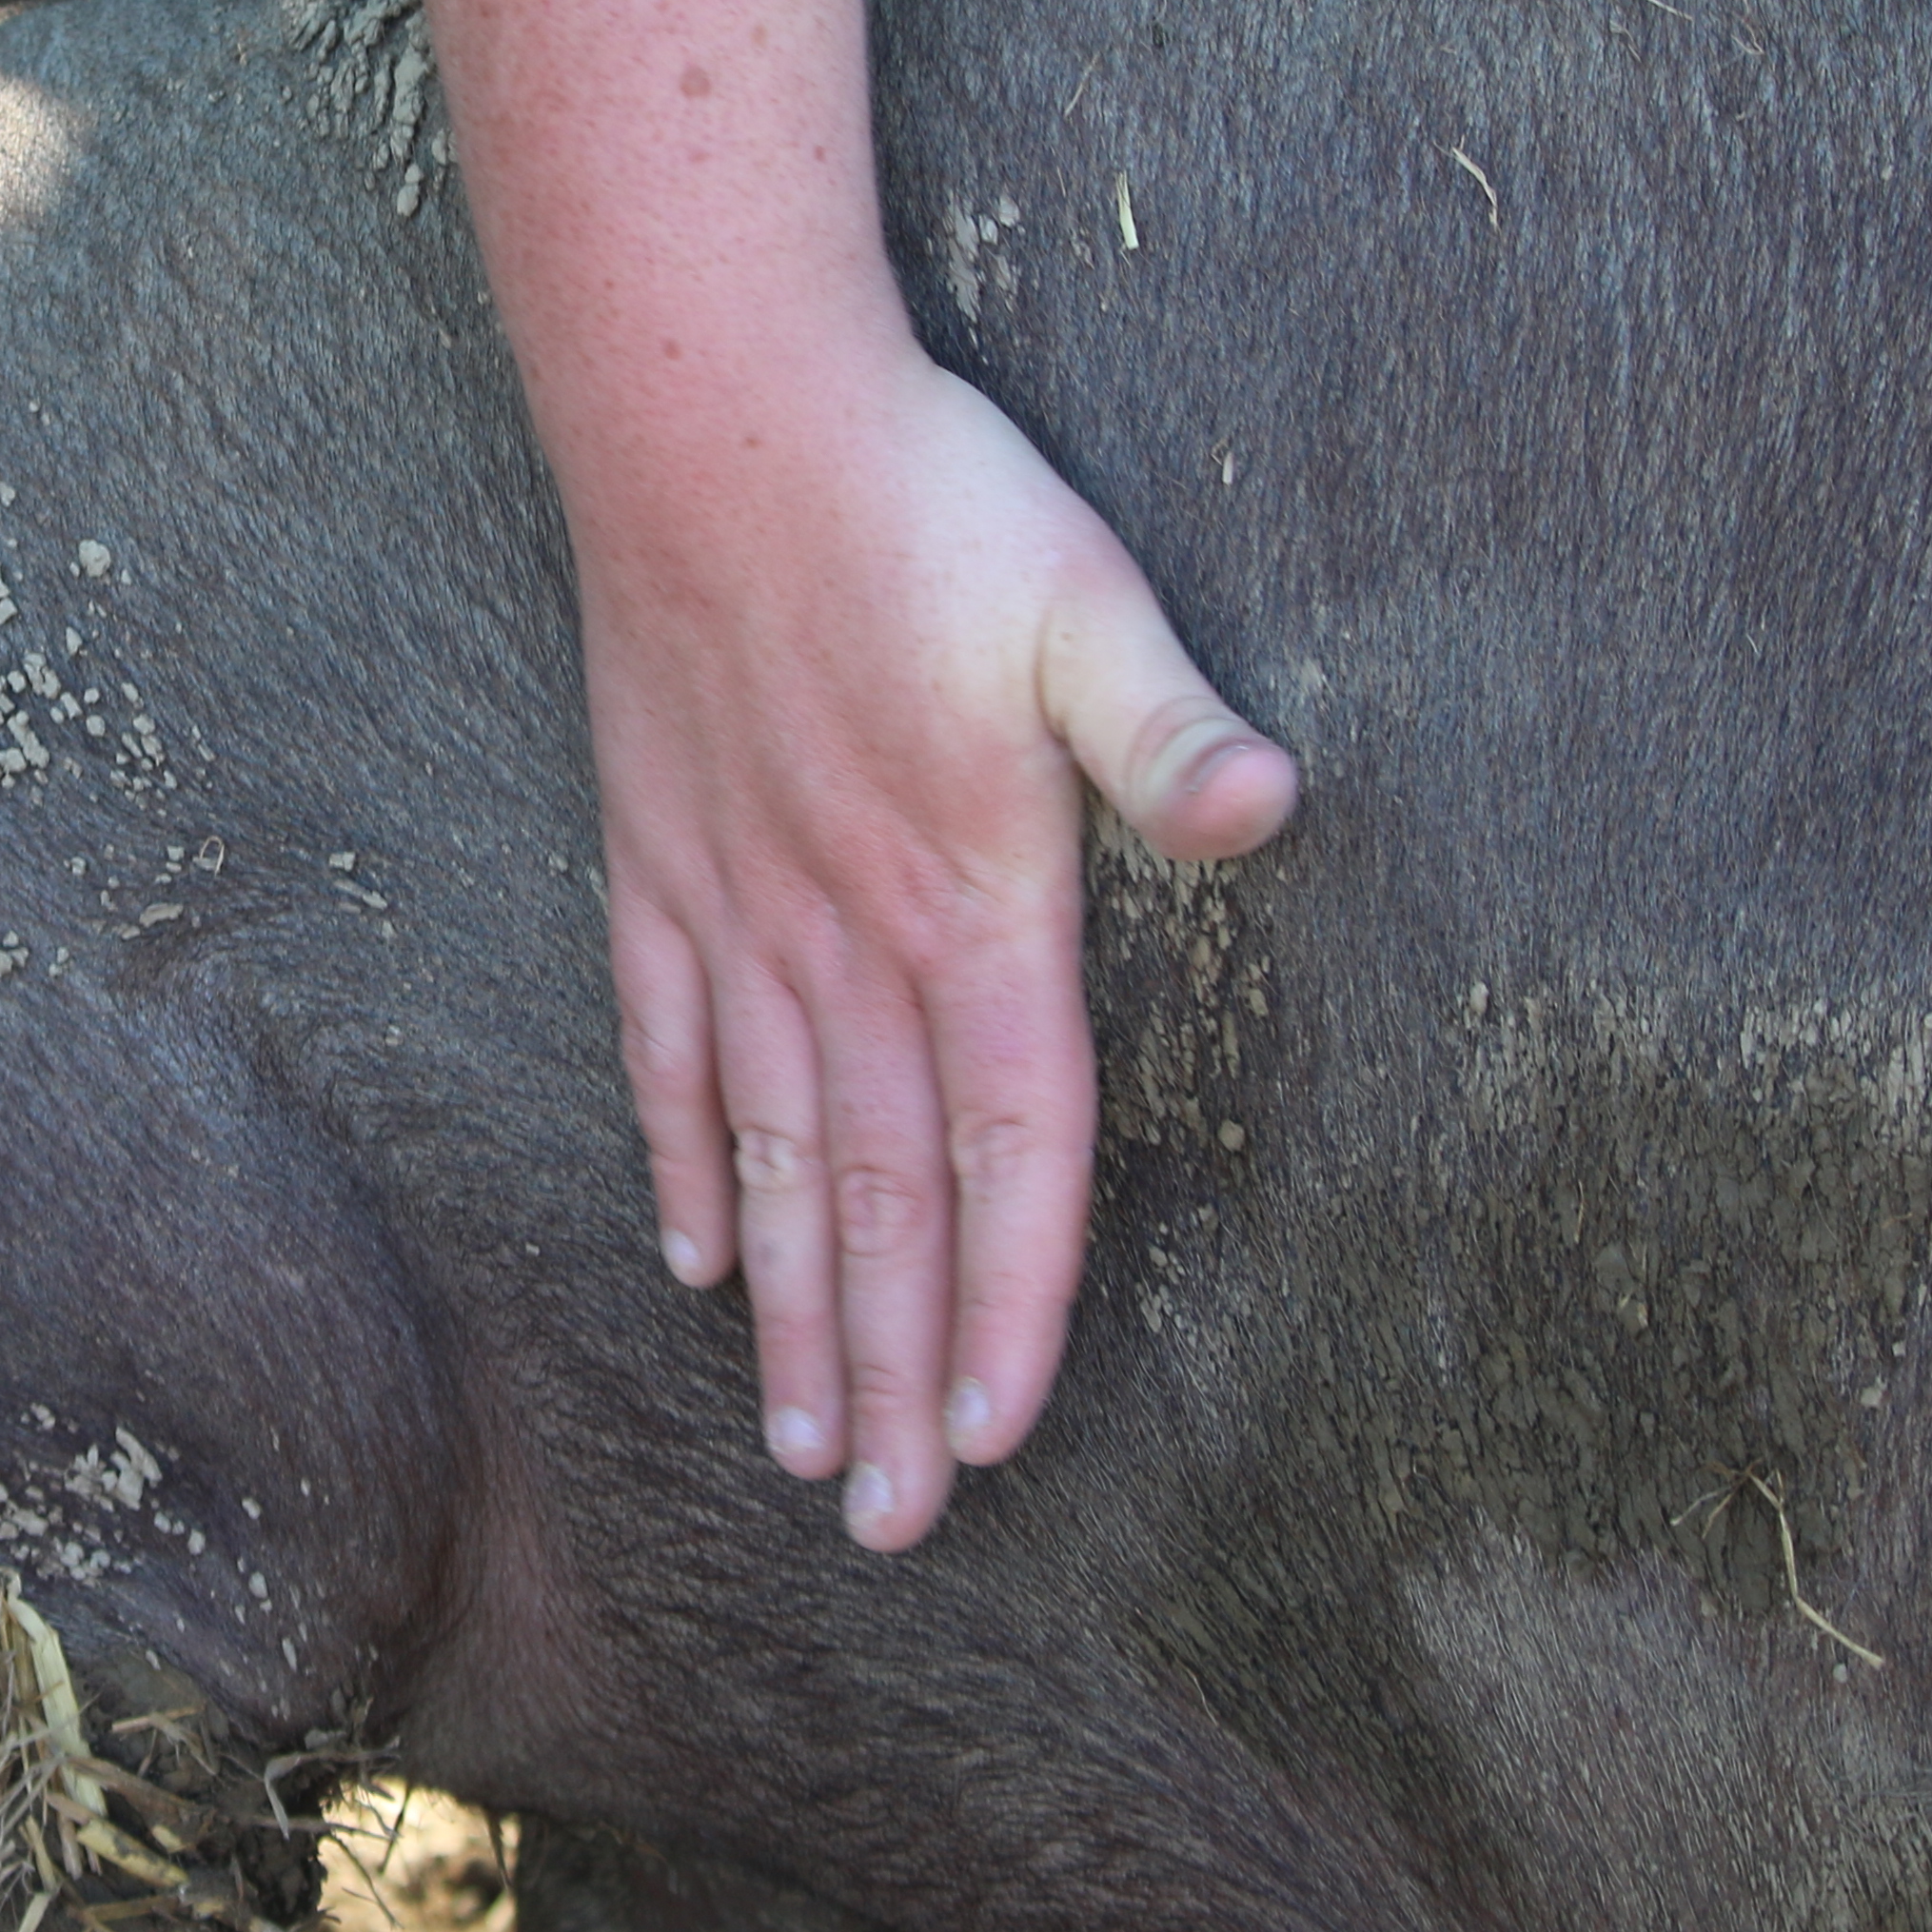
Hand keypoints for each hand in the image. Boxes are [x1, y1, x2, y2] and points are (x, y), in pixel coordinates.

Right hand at [569, 317, 1295, 1549]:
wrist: (707, 409)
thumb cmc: (920, 496)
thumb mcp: (1084, 594)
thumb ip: (1165, 727)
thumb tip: (1271, 813)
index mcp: (968, 894)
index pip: (1004, 1146)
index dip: (1007, 1300)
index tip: (996, 1436)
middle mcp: (842, 933)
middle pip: (881, 1196)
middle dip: (886, 1370)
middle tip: (887, 1521)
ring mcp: (736, 907)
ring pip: (776, 1156)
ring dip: (790, 1307)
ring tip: (800, 1443)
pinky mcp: (660, 860)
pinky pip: (670, 1048)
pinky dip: (687, 1158)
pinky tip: (695, 1255)